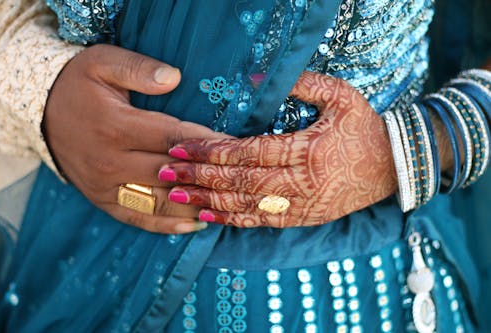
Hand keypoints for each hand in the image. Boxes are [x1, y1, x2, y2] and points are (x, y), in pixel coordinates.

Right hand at [44, 44, 227, 232]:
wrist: (40, 112)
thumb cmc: (79, 84)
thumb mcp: (102, 63)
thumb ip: (138, 69)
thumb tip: (174, 78)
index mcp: (115, 127)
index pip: (174, 139)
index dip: (208, 144)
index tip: (236, 147)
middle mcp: (110, 162)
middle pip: (171, 175)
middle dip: (208, 176)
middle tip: (240, 178)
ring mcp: (105, 186)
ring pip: (158, 203)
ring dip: (193, 206)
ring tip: (225, 206)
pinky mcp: (102, 200)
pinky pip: (137, 219)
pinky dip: (166, 225)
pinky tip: (194, 224)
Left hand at [158, 72, 396, 226]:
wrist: (393, 166)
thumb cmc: (363, 127)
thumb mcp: (341, 96)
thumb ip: (303, 84)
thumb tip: (258, 79)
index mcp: (307, 150)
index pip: (249, 152)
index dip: (212, 151)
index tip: (181, 147)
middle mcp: (300, 182)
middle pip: (239, 181)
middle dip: (199, 177)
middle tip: (164, 174)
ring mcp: (301, 204)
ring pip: (246, 205)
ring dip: (208, 201)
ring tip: (176, 197)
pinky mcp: (303, 217)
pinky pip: (262, 222)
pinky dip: (232, 220)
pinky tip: (208, 217)